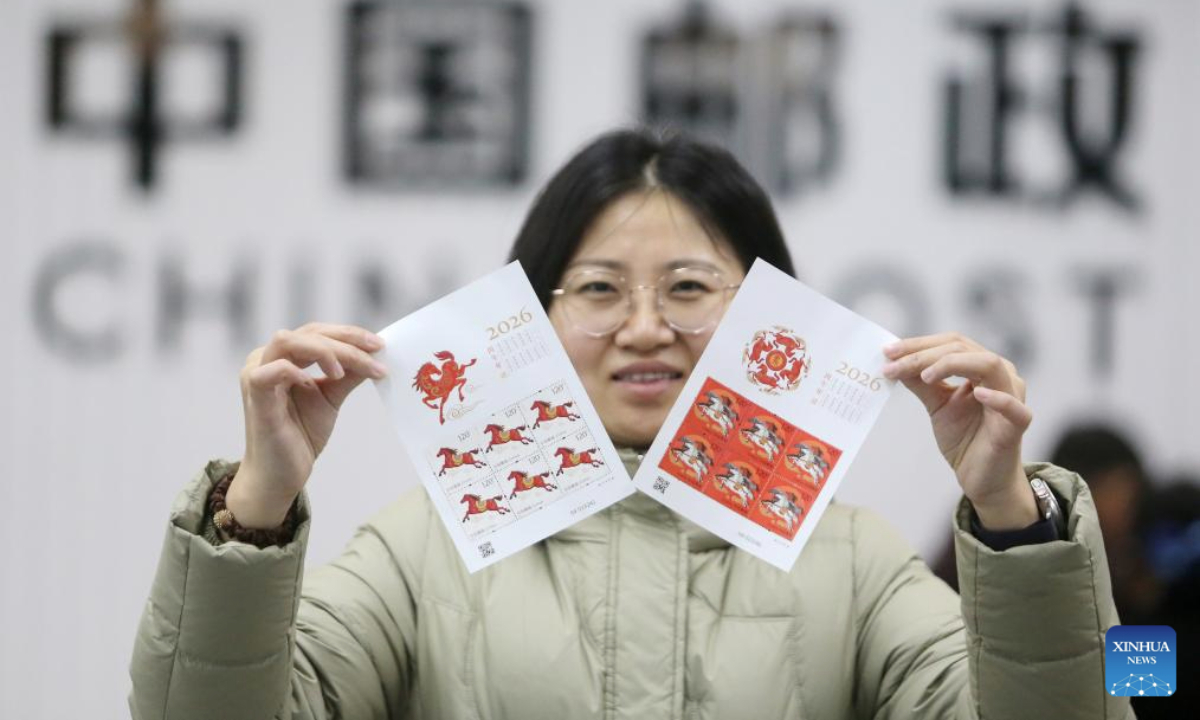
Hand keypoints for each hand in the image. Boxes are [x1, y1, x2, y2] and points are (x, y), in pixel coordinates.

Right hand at [227, 323, 387, 527]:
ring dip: (324, 351)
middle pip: (308, 332)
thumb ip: (349, 374)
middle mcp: (265, 359)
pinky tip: (318, 381)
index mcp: (283, 356)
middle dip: (345, 341)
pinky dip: (294, 370)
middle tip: (374, 355)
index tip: (379, 346)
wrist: (282, 474)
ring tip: (343, 373)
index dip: (349, 334)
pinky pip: (269, 371)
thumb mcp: (332, 397)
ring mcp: (256, 375)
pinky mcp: (254, 397)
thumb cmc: (301, 434)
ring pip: (288, 341)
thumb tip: (375, 354)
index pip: (317, 332)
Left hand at [881, 333, 1038, 530]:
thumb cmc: (965, 438)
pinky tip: (978, 393)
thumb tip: (894, 362)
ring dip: (952, 364)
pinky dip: (997, 398)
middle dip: (925, 354)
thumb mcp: (937, 405)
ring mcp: (1013, 396)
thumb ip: (921, 383)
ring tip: (925, 375)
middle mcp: (1001, 375)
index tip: (887, 352)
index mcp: (981, 367)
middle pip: (964, 348)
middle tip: (894, 363)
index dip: (919, 345)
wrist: (981, 478)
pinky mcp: (1018, 424)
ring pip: (989, 365)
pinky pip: (1013, 407)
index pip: (951, 344)